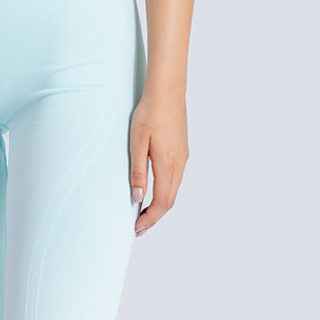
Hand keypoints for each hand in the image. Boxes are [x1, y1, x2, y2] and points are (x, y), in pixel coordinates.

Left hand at [129, 92, 187, 235]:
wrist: (168, 91)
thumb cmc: (150, 113)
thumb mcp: (137, 142)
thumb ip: (138, 171)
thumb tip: (137, 197)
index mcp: (168, 163)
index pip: (162, 202)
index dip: (151, 218)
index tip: (137, 228)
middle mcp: (179, 164)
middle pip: (170, 200)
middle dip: (155, 216)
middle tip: (138, 226)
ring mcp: (183, 157)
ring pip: (174, 190)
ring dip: (160, 205)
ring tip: (143, 212)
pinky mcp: (182, 151)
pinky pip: (176, 179)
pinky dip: (165, 191)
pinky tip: (154, 191)